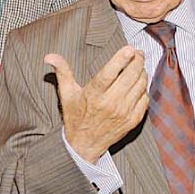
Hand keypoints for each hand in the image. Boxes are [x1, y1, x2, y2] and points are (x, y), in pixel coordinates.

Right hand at [45, 46, 147, 163]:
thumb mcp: (66, 93)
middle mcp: (111, 103)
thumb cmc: (75, 116)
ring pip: (140, 85)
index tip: (129, 48)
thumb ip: (62, 71)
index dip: (121, 59)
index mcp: (94, 95)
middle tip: (137, 52)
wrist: (84, 144)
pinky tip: (139, 83)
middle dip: (137, 60)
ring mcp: (124, 112)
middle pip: (130, 76)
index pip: (110, 73)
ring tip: (138, 65)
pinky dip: (144, 88)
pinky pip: (145, 99)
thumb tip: (49, 56)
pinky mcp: (133, 120)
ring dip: (142, 72)